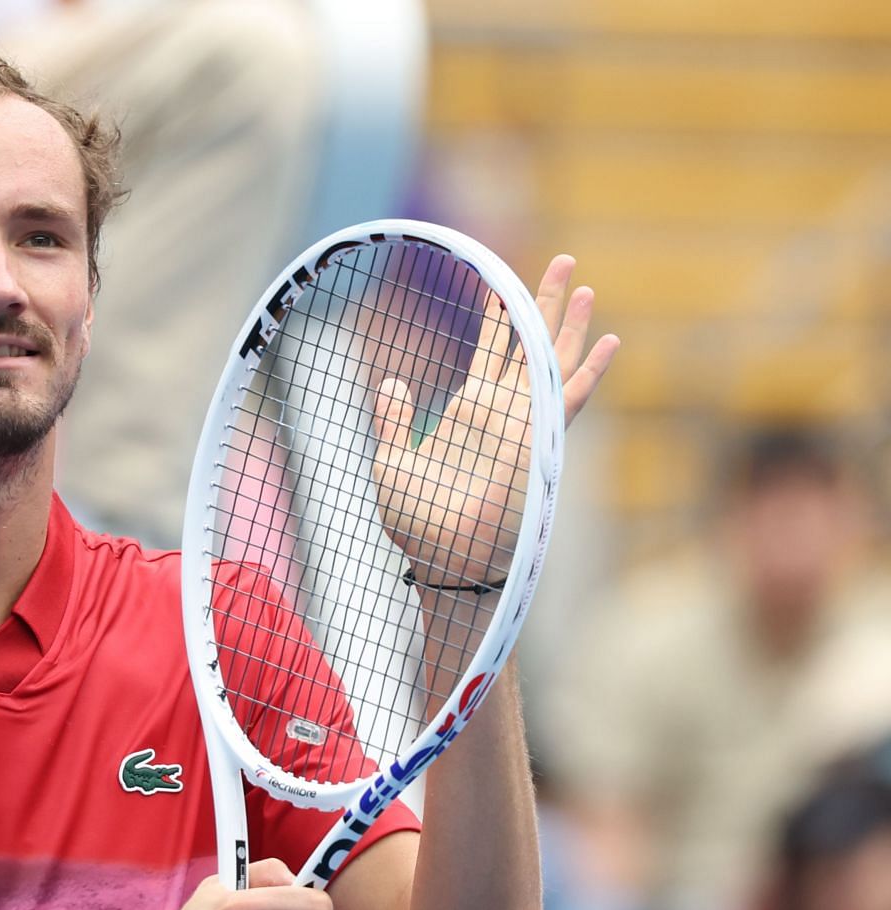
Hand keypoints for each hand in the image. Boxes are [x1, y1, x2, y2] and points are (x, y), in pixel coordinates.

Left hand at [371, 255, 618, 586]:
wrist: (442, 558)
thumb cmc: (417, 523)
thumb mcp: (390, 463)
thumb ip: (394, 421)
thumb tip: (392, 382)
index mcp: (469, 412)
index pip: (490, 350)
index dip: (497, 313)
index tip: (500, 278)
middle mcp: (503, 411)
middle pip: (530, 343)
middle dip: (546, 301)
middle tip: (563, 260)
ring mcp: (524, 423)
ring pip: (554, 360)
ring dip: (570, 323)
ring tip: (584, 285)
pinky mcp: (538, 440)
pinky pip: (568, 399)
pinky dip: (589, 370)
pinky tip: (609, 342)